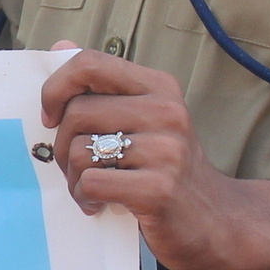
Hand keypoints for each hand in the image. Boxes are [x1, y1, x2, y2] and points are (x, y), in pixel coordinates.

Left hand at [39, 45, 253, 269]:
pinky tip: (98, 204)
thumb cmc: (168, 169)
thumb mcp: (143, 120)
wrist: (217, 220)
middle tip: (75, 167)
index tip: (51, 117)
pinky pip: (91, 183)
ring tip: (90, 188)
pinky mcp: (158, 189)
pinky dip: (83, 198)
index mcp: (158, 87)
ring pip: (80, 150)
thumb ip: (102, 87)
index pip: (90, 64)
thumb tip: (60, 49)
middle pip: (77, 113)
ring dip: (72, 177)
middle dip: (61, 145)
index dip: (56, 88)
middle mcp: (166, 112)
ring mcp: (165, 150)